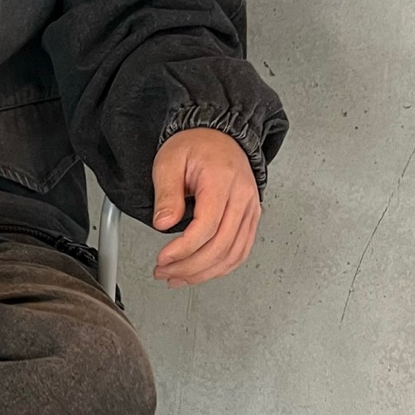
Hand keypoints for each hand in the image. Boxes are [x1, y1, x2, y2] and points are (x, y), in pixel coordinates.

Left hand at [151, 128, 260, 286]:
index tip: (163, 258)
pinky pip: (241, 250)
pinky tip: (201, 272)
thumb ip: (167, 194)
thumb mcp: (169, 162)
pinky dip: (222, 267)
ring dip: (204, 273)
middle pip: (221, 246)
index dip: (183, 249)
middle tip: (164, 272)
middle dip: (190, 267)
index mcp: (222, 181)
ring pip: (233, 254)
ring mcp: (250, 209)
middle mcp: (242, 197)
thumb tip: (163, 224)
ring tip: (177, 277)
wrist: (219, 136)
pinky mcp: (251, 217)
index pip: (207, 227)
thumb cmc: (195, 146)